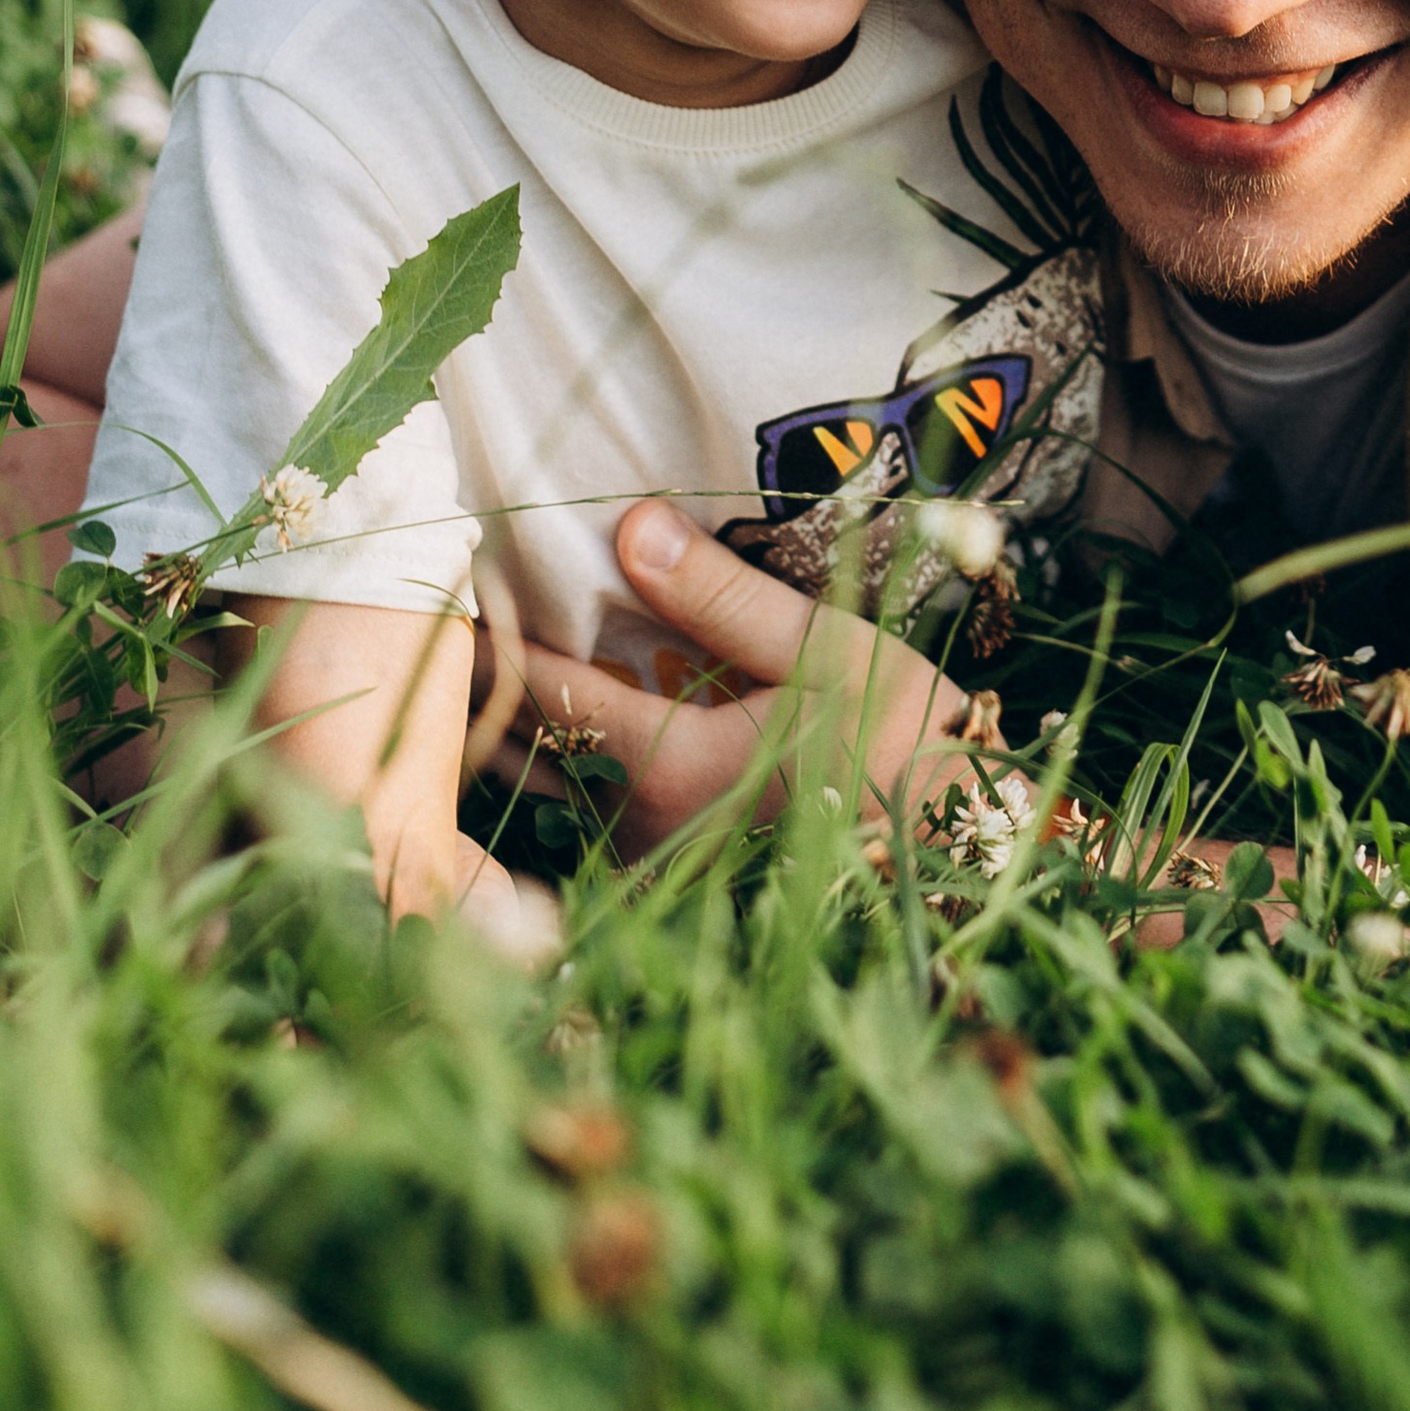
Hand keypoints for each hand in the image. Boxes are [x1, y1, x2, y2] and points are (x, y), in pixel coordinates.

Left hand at [478, 498, 979, 853]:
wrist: (957, 859)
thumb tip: (629, 523)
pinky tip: (564, 721)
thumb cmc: (903, 749)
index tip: (451, 571)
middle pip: (515, 744)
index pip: (537, 684)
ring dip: (510, 727)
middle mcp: (633, 826)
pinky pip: (581, 817)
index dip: (487, 625)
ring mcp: (645, 866)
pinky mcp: (665, 887)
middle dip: (481, 682)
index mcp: (665, 763)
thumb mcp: (830, 650)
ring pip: (542, 788)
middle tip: (451, 612)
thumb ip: (722, 594)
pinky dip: (557, 765)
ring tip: (488, 659)